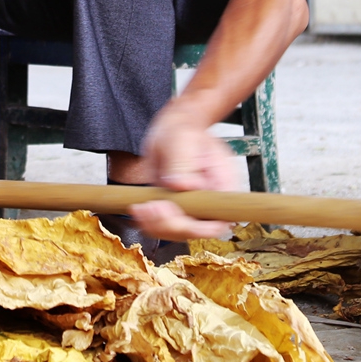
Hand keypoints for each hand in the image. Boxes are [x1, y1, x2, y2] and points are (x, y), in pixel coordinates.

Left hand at [128, 102, 236, 239]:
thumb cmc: (184, 130)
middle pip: (196, 231)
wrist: (174, 129)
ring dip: (156, 226)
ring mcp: (192, 207)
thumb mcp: (184, 139)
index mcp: (222, 186)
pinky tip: (139, 209)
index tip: (174, 209)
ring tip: (142, 208)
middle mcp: (209, 201)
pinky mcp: (174, 208)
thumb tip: (183, 186)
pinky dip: (149, 223)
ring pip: (177, 232)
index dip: (198, 226)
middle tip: (153, 207)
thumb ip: (183, 162)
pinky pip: (163, 226)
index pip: (219, 220)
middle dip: (171, 225)